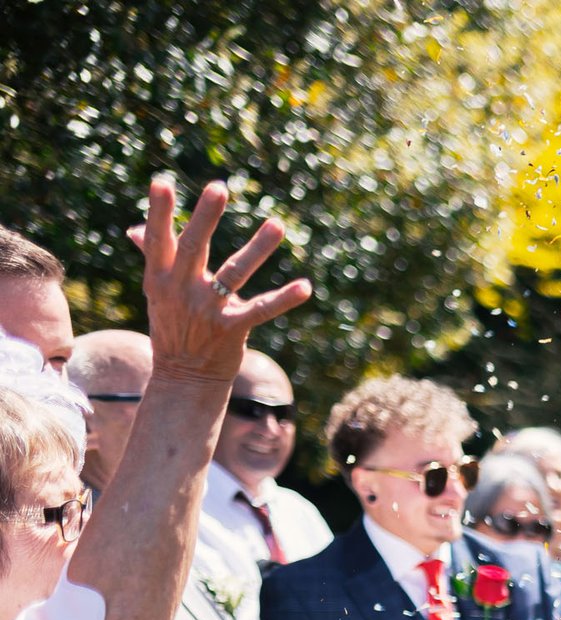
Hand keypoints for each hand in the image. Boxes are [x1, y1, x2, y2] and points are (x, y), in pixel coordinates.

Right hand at [125, 178, 313, 386]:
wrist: (183, 377)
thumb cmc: (172, 325)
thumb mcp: (157, 291)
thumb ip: (153, 257)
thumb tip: (135, 229)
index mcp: (161, 277)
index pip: (158, 238)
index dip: (159, 211)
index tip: (161, 182)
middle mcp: (182, 290)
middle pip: (193, 248)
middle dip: (205, 217)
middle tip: (218, 187)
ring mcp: (207, 310)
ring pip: (234, 273)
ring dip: (257, 249)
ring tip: (277, 224)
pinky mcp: (232, 329)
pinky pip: (261, 310)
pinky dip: (284, 299)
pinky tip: (305, 286)